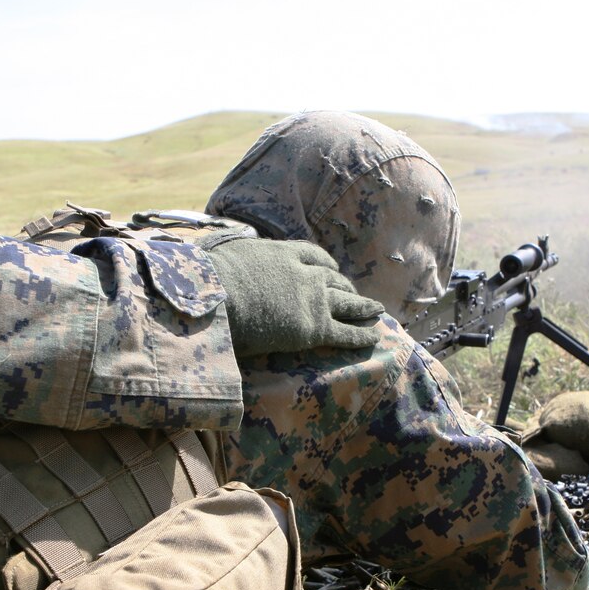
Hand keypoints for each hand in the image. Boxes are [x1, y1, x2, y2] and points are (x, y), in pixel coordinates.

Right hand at [207, 238, 383, 356]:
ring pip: (346, 303)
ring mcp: (312, 300)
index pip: (312, 256)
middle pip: (333, 279)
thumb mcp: (226, 255)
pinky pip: (345, 332)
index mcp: (282, 253)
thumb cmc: (212, 279)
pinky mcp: (314, 328)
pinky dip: (361, 334)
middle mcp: (304, 274)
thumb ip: (235, 257)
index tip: (332, 268)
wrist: (219, 294)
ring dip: (363, 306)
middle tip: (355, 294)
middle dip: (346, 287)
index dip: (325, 264)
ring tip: (376, 311)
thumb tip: (219, 258)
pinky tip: (373, 336)